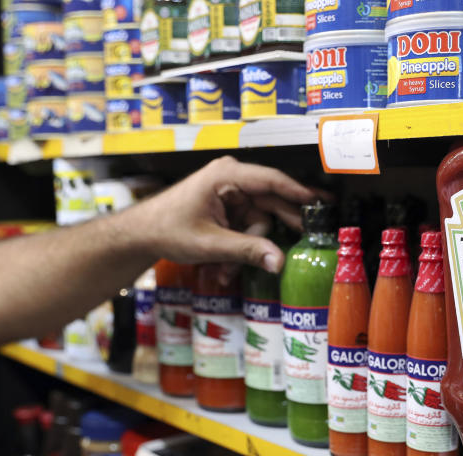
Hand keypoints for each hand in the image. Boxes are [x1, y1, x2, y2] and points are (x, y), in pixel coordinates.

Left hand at [137, 156, 317, 274]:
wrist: (140, 234)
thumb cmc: (166, 229)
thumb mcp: (210, 244)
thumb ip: (247, 251)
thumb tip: (279, 261)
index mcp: (227, 176)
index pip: (272, 181)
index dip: (299, 193)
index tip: (322, 202)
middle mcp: (231, 180)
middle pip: (269, 204)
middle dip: (267, 235)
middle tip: (300, 243)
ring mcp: (228, 194)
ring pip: (257, 222)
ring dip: (247, 248)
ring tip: (227, 271)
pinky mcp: (225, 209)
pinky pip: (244, 228)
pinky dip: (237, 248)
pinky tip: (223, 268)